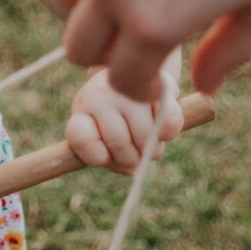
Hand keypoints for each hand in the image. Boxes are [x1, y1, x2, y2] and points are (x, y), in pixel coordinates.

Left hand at [63, 54, 183, 174]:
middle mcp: (101, 95)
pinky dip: (168, 135)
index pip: (81, 140)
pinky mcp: (161, 86)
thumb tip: (135, 171)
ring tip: (147, 142)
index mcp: (81, 111)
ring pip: (146, 136)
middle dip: (130, 159)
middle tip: (134, 153)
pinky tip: (162, 131)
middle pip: (118, 142)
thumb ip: (110, 158)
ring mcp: (130, 88)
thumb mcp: (101, 137)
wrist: (132, 78)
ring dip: (151, 151)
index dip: (99, 157)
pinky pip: (169, 123)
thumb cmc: (113, 119)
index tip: (105, 157)